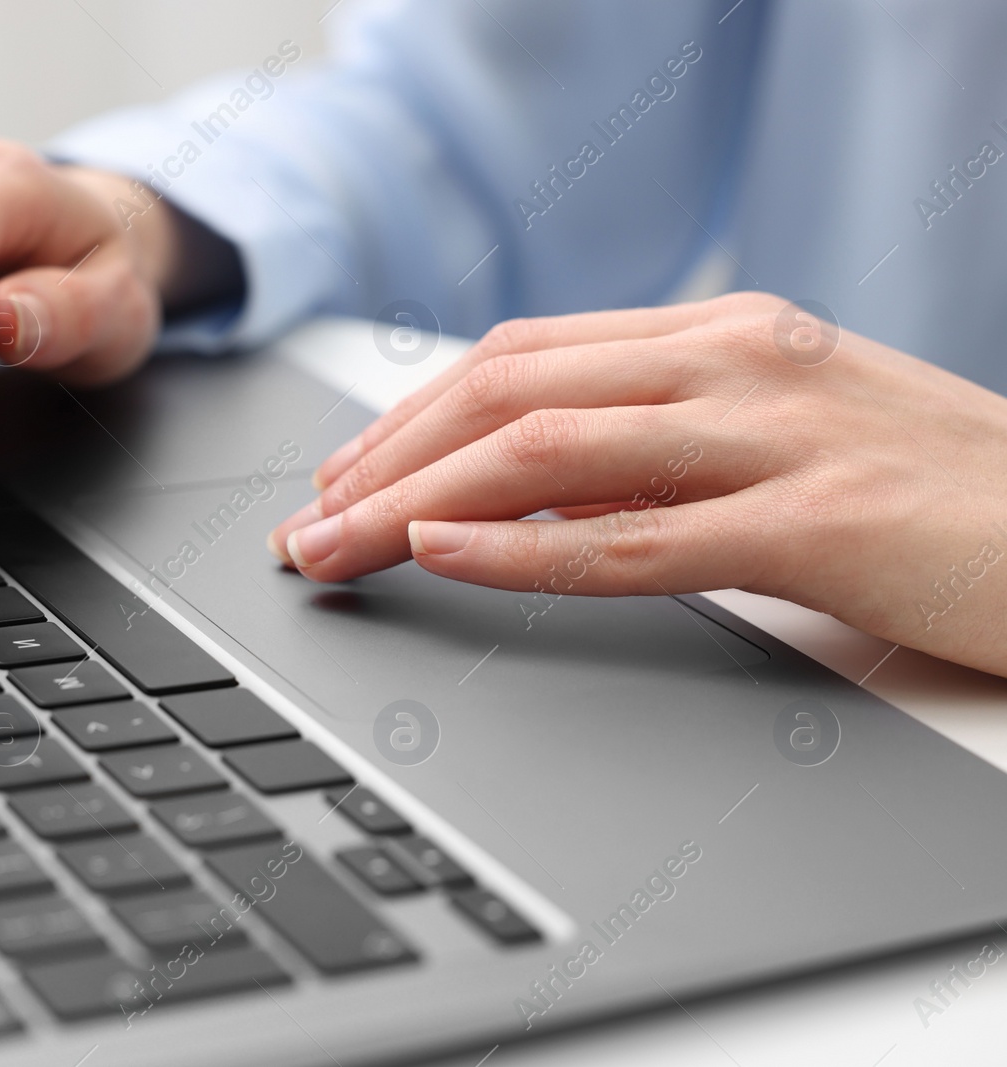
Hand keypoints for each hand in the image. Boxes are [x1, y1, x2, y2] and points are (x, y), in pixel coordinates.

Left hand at [268, 292, 1006, 677]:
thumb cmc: (933, 493)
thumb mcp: (780, 438)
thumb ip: (657, 449)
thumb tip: (521, 494)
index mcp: (721, 336)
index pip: (519, 359)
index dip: (409, 419)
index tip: (341, 478)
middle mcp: (734, 363)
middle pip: (504, 394)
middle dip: (383, 461)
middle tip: (305, 526)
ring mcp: (774, 435)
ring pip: (544, 454)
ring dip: (416, 505)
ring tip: (334, 550)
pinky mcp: (814, 522)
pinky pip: (633, 535)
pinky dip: (521, 548)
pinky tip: (443, 560)